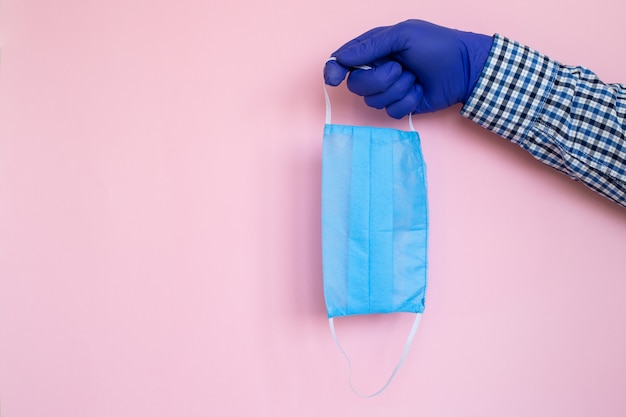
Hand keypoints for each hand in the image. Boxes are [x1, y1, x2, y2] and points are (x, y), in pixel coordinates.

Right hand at [324, 20, 492, 117]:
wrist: (465, 69)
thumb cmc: (438, 46)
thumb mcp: (403, 35)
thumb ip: (370, 46)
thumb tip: (340, 57)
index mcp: (375, 48)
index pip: (343, 60)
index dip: (334, 70)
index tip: (333, 78)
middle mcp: (378, 69)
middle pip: (356, 85)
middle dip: (379, 80)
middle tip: (400, 68)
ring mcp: (389, 89)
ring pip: (373, 101)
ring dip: (398, 89)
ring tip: (415, 78)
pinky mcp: (401, 105)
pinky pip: (391, 112)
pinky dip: (408, 101)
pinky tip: (420, 90)